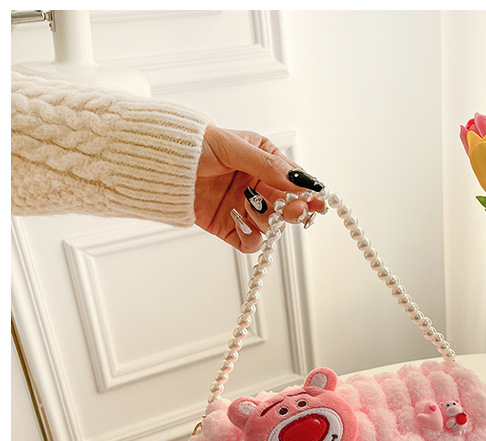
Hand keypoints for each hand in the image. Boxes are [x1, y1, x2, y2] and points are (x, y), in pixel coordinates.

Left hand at [193, 125, 325, 251]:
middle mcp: (257, 185)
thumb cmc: (192, 146)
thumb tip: (297, 180)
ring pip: (271, 224)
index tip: (318, 201)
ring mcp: (245, 207)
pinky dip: (249, 237)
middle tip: (293, 211)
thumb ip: (267, 165)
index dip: (307, 191)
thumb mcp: (233, 148)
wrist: (157, 164)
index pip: (293, 179)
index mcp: (263, 160)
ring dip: (265, 220)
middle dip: (292, 209)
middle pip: (287, 205)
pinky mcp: (230, 227)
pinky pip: (250, 241)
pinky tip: (240, 224)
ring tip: (249, 207)